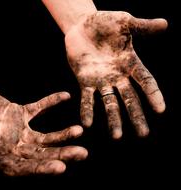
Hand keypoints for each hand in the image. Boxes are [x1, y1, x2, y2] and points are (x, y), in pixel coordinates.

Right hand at [0, 87, 86, 175]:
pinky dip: (51, 102)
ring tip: (80, 130)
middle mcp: (12, 147)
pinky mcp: (18, 113)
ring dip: (62, 133)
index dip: (41, 169)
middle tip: (83, 153)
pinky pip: (38, 108)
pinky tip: (66, 95)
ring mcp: (17, 130)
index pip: (24, 168)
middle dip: (62, 154)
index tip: (61, 168)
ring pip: (44, 135)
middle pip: (42, 153)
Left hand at [65, 11, 166, 137]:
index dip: (153, 95)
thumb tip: (165, 24)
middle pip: (130, 98)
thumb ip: (142, 26)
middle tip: (143, 134)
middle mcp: (117, 76)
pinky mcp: (84, 81)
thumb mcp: (124, 22)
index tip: (160, 110)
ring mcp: (101, 80)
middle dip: (135, 116)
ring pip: (109, 103)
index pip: (145, 81)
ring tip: (116, 136)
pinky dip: (87, 110)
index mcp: (130, 63)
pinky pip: (87, 98)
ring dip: (113, 119)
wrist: (82, 26)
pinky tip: (87, 124)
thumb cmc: (104, 23)